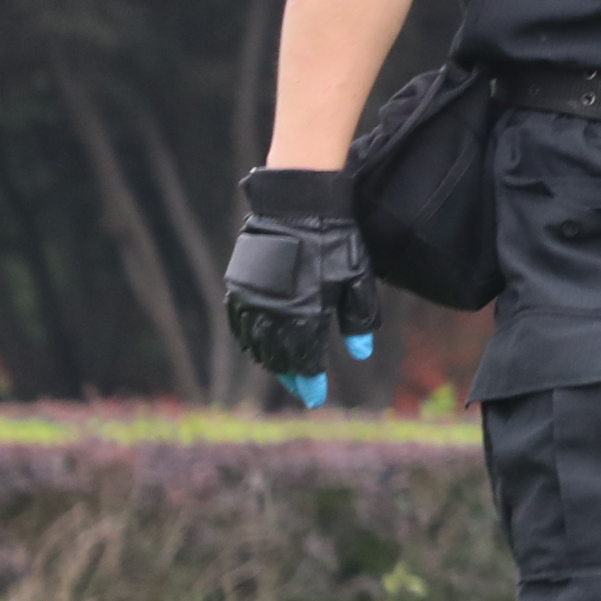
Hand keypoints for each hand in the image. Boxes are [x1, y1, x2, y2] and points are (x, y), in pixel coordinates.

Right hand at [224, 169, 377, 409]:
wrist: (298, 205)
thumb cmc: (334, 241)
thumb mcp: (357, 280)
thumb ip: (360, 319)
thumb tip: (362, 353)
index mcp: (305, 314)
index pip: (305, 361)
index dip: (310, 381)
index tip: (316, 396)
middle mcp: (274, 312)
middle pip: (278, 357)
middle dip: (290, 374)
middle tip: (301, 386)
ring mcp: (252, 298)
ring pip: (255, 343)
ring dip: (268, 359)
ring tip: (281, 370)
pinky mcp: (238, 284)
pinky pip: (238, 321)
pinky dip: (247, 339)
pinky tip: (255, 345)